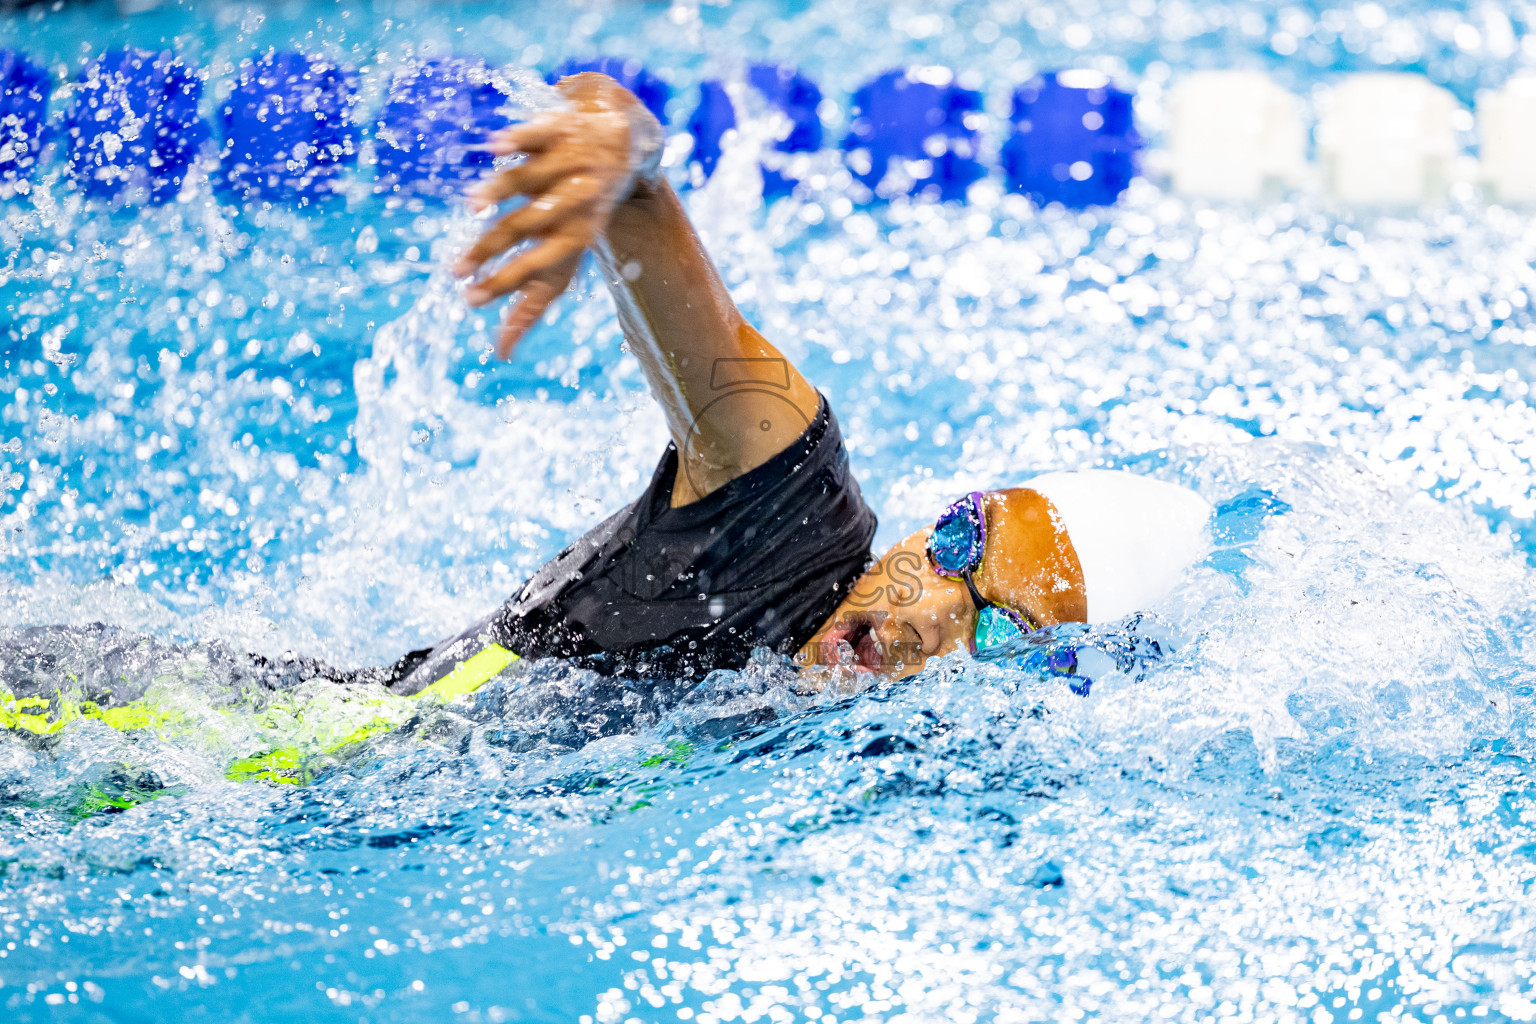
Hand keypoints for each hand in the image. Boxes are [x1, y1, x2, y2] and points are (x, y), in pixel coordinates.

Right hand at [453, 74, 662, 357]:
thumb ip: (531, 302)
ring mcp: (569, 163)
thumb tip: (503, 353)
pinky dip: (518, 141)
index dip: (508, 282)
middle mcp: (574, 201)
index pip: (541, 267)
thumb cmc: (583, 214)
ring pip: (531, 181)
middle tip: (455, 270)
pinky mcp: (561, 127)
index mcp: (576, 235)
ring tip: (471, 207)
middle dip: (493, 249)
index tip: (471, 298)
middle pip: (529, 228)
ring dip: (501, 193)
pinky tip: (494, 150)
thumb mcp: (564, 258)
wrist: (626, 144)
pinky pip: (539, 134)